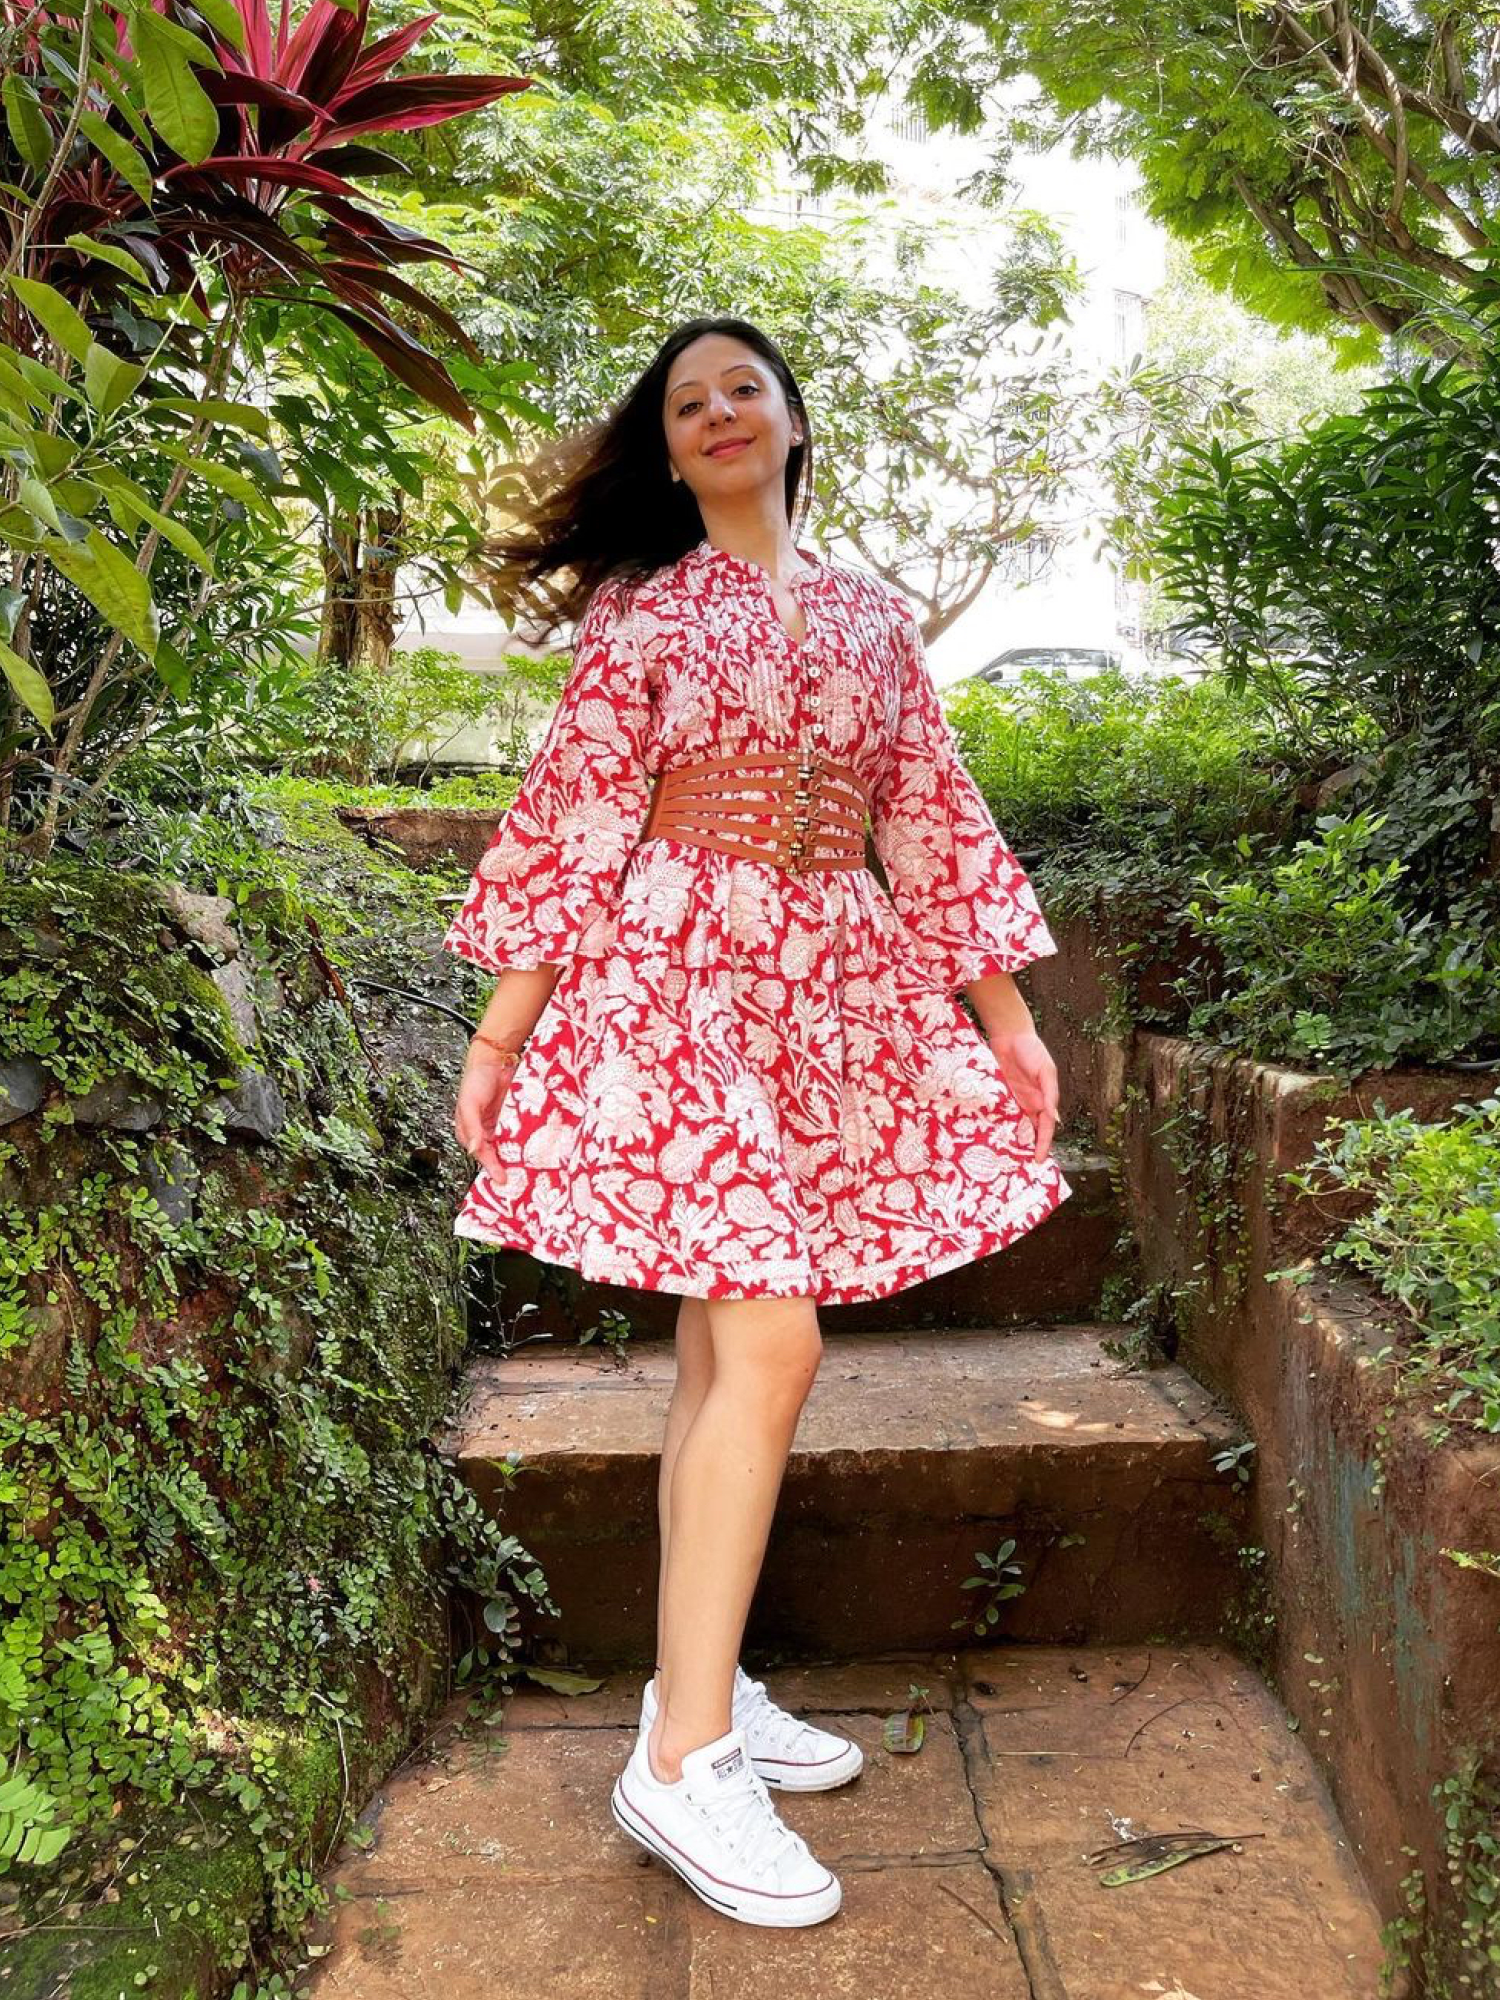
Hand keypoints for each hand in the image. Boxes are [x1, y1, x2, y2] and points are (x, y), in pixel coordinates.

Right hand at [454, 1046, 518, 1180]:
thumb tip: (473, 1149)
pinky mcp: (515, 1118)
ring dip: (519, 1157)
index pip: (481, 1154)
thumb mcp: (469, 1104)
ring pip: (510, 1146)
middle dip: (506, 1167)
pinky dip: (528, 1142)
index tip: (502, 1179)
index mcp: (470, 1131)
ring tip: (531, 1172)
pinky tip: (538, 1150)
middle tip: (519, 1181)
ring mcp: (502, 1125)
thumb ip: (471, 1127)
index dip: (491, 1167)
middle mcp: (486, 1131)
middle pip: (497, 1154)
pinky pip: (521, 1134)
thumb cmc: (476, 1080)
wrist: (496, 1059)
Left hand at [986, 1026, 1058, 1163]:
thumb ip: (1048, 1092)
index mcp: (1044, 1099)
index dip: (1043, 1144)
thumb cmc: (1031, 1049)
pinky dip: (997, 1126)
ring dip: (1012, 1141)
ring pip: (1014, 1126)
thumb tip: (1052, 1116)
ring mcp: (1013, 1100)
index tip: (1039, 1160)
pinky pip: (999, 1114)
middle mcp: (1030, 1103)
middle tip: (1022, 1168)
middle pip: (1030, 1131)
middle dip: (1028, 1148)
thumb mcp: (1044, 1070)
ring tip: (1005, 1161)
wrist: (1008, 1033)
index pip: (1045, 1127)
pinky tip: (990, 1139)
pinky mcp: (999, 1095)